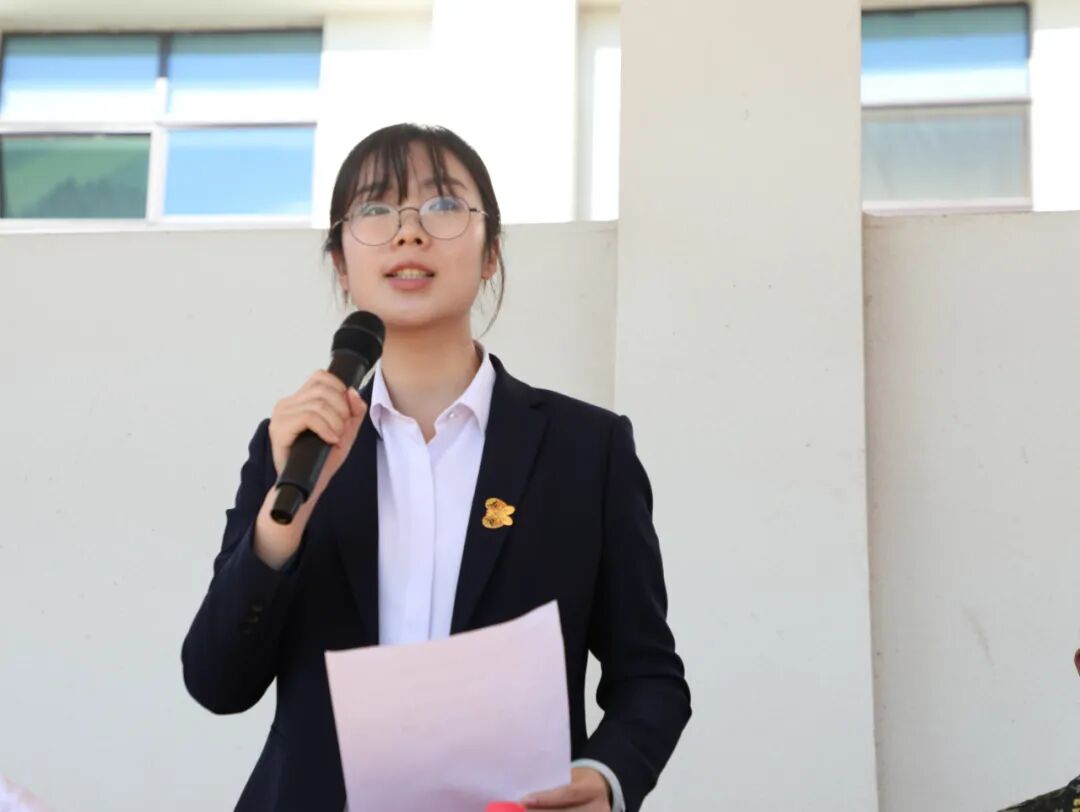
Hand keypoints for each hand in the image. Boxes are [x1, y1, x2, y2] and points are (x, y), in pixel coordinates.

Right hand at [252, 370, 367, 568]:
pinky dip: (325, 428)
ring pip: (318, 402)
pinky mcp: (279, 430)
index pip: (321, 377)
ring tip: (336, 438)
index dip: (339, 390)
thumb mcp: (345, 431)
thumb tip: (352, 392)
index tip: (346, 413)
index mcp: (300, 400)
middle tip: (342, 429)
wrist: (306, 486)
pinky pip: (308, 417)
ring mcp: (281, 416)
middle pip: (322, 387)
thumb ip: (354, 411)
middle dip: (341, 408)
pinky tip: (330, 439)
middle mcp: (287, 404)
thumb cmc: (321, 460)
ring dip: (335, 421)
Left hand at [520, 767, 611, 810]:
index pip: (568, 794)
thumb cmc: (578, 783)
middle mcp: (598, 808)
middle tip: (520, 810)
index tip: (524, 800)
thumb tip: (526, 796)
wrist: (601, 792)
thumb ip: (554, 786)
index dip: (546, 799)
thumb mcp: (571, 778)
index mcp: (592, 789)